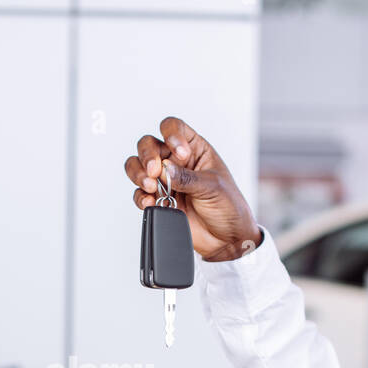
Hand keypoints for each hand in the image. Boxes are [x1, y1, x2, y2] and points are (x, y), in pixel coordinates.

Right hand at [125, 116, 262, 261]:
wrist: (226, 239)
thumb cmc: (229, 207)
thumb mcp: (212, 187)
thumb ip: (187, 177)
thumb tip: (165, 169)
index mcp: (194, 149)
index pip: (174, 128)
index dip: (171, 135)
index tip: (180, 154)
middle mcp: (176, 162)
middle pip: (149, 145)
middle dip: (147, 156)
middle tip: (155, 171)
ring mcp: (165, 181)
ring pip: (138, 166)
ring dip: (139, 174)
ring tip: (151, 186)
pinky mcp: (158, 200)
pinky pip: (140, 193)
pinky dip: (141, 196)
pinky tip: (151, 201)